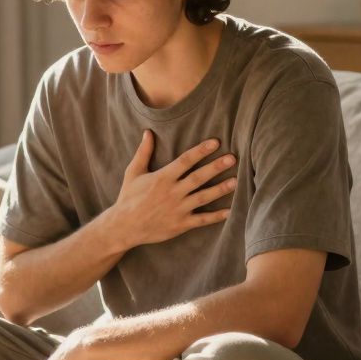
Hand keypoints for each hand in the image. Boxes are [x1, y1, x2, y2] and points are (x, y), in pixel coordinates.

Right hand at [110, 130, 235, 247]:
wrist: (124, 227)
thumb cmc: (128, 198)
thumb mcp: (133, 173)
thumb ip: (143, 153)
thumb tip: (148, 132)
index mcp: (162, 178)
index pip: (185, 161)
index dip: (201, 151)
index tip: (216, 142)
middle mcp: (172, 193)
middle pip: (198, 177)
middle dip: (216, 167)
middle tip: (232, 159)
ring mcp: (178, 209)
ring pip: (204, 197)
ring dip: (220, 189)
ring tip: (236, 181)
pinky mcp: (181, 224)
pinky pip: (202, 220)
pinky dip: (216, 216)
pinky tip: (229, 211)